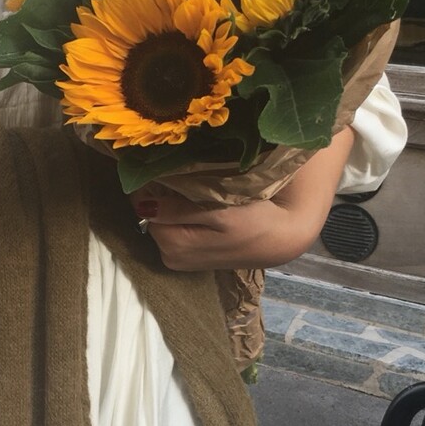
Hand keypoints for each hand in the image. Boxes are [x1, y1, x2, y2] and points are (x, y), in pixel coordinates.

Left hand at [131, 127, 354, 271]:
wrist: (281, 239)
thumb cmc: (254, 221)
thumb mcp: (219, 213)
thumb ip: (179, 211)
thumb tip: (144, 205)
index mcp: (173, 247)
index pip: (143, 208)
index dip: (150, 186)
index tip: (163, 167)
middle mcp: (170, 257)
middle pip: (150, 216)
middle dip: (160, 195)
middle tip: (180, 173)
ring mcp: (179, 259)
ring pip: (161, 222)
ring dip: (169, 204)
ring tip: (191, 187)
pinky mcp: (189, 256)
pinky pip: (173, 228)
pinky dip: (179, 214)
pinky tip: (196, 204)